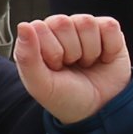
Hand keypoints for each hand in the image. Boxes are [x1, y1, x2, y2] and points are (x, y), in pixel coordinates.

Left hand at [14, 12, 132, 122]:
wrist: (98, 110)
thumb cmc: (65, 97)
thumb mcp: (41, 85)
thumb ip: (27, 57)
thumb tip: (23, 26)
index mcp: (37, 38)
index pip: (39, 28)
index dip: (51, 53)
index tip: (55, 69)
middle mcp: (58, 28)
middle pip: (63, 23)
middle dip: (70, 52)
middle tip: (71, 67)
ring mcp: (83, 27)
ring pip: (86, 23)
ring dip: (89, 51)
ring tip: (86, 63)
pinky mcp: (107, 29)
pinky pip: (109, 27)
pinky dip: (109, 48)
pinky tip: (103, 58)